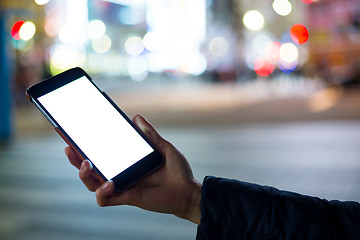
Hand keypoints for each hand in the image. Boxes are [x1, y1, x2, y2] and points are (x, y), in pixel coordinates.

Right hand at [65, 114, 201, 223]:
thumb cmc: (177, 171)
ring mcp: (122, 186)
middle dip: (76, 159)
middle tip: (70, 147)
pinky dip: (102, 192)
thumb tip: (136, 118)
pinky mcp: (127, 197)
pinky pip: (105, 199)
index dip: (86, 146)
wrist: (188, 192)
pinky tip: (109, 182)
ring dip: (84, 175)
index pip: (102, 153)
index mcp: (127, 161)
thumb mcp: (163, 147)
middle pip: (90, 169)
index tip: (74, 134)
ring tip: (87, 164)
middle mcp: (121, 173)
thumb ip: (150, 135)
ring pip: (92, 184)